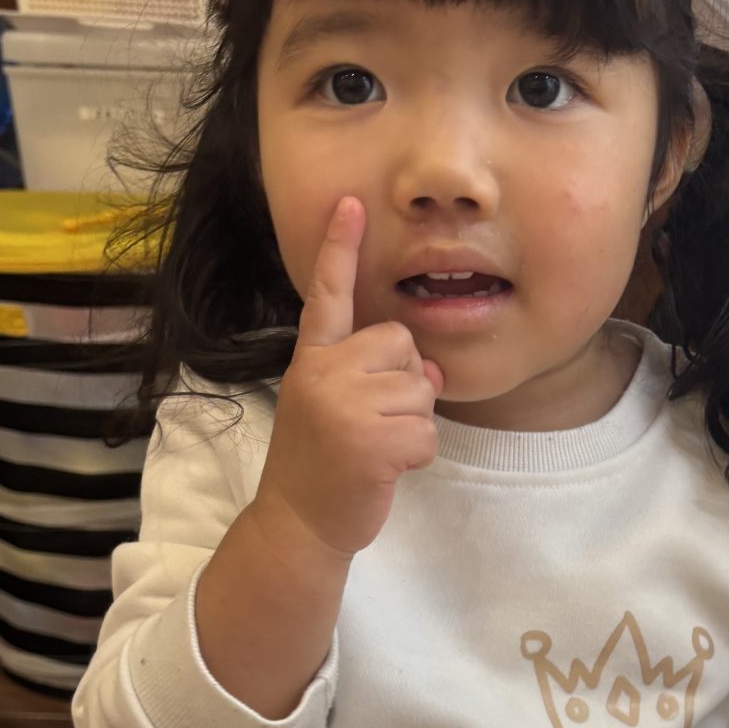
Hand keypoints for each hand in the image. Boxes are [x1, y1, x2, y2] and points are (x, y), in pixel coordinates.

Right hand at [251, 199, 443, 566]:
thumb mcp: (338, 409)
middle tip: (370, 424)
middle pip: (403, 343)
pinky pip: (427, 431)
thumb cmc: (322, 466)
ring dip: (412, 425)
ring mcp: (345, 405)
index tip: (352, 202)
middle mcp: (323, 373)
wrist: (299, 525)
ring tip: (373, 449)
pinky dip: (418, 456)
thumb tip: (429, 372)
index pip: (329, 295)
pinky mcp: (371, 440)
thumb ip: (375, 378)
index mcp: (311, 359)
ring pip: (421, 390)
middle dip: (404, 383)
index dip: (340, 248)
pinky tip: (385, 469)